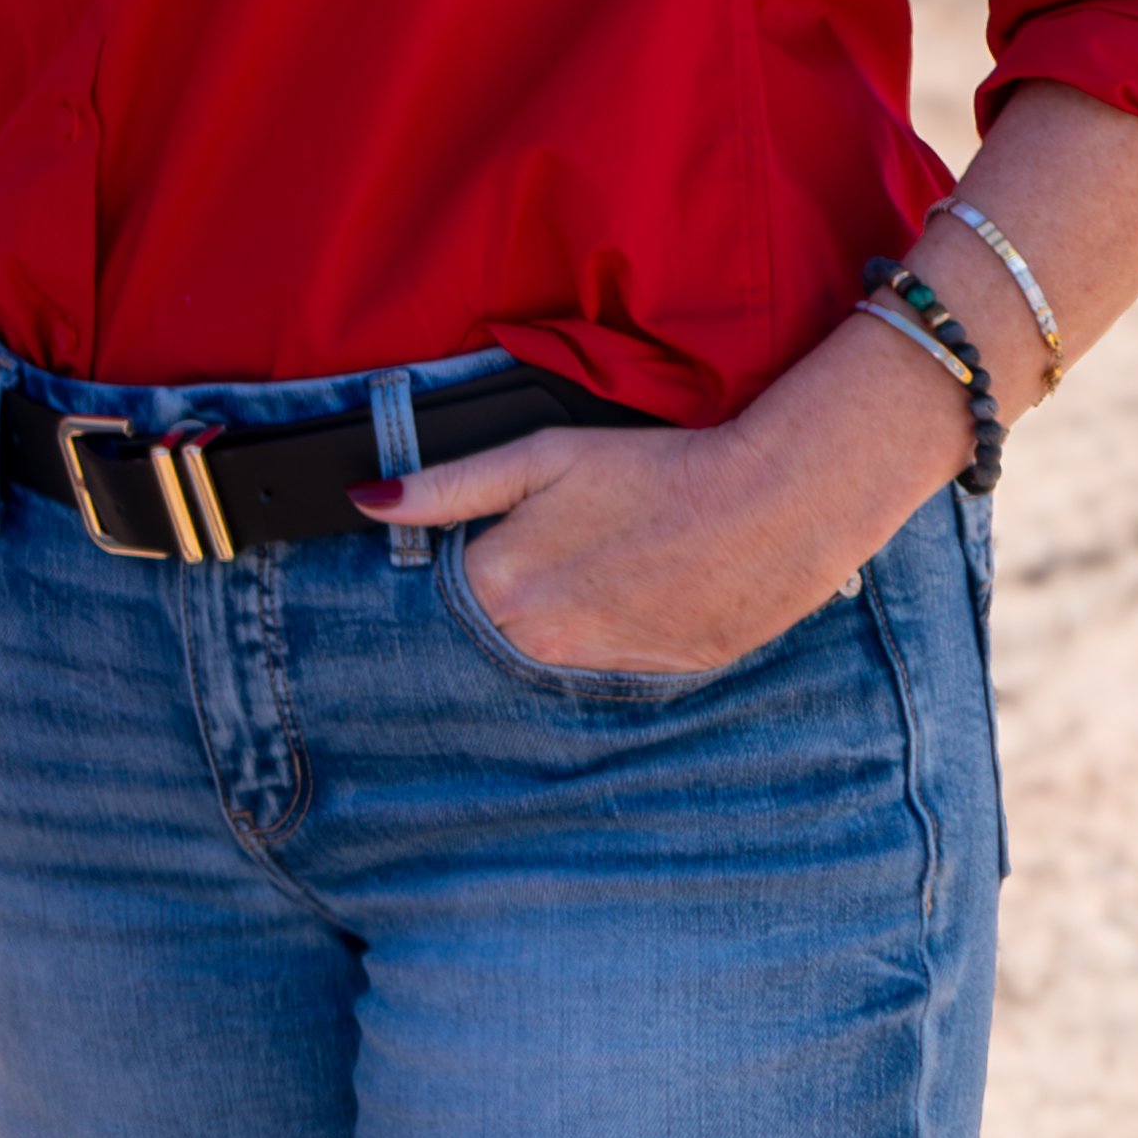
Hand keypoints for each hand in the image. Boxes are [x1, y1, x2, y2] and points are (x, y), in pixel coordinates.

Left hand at [360, 315, 965, 676]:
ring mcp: (595, 668)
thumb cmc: (654, 469)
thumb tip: (366, 502)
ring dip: (557, 615)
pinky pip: (602, 662)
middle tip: (562, 545)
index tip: (498, 534)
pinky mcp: (650, 679)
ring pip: (545, 648)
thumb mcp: (539, 457)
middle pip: (490, 625)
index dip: (466, 556)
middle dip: (508, 591)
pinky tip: (637, 589)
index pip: (442, 589)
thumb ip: (446, 486)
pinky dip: (607, 631)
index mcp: (498, 587)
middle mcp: (538, 643)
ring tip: (606, 561)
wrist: (772, 507)